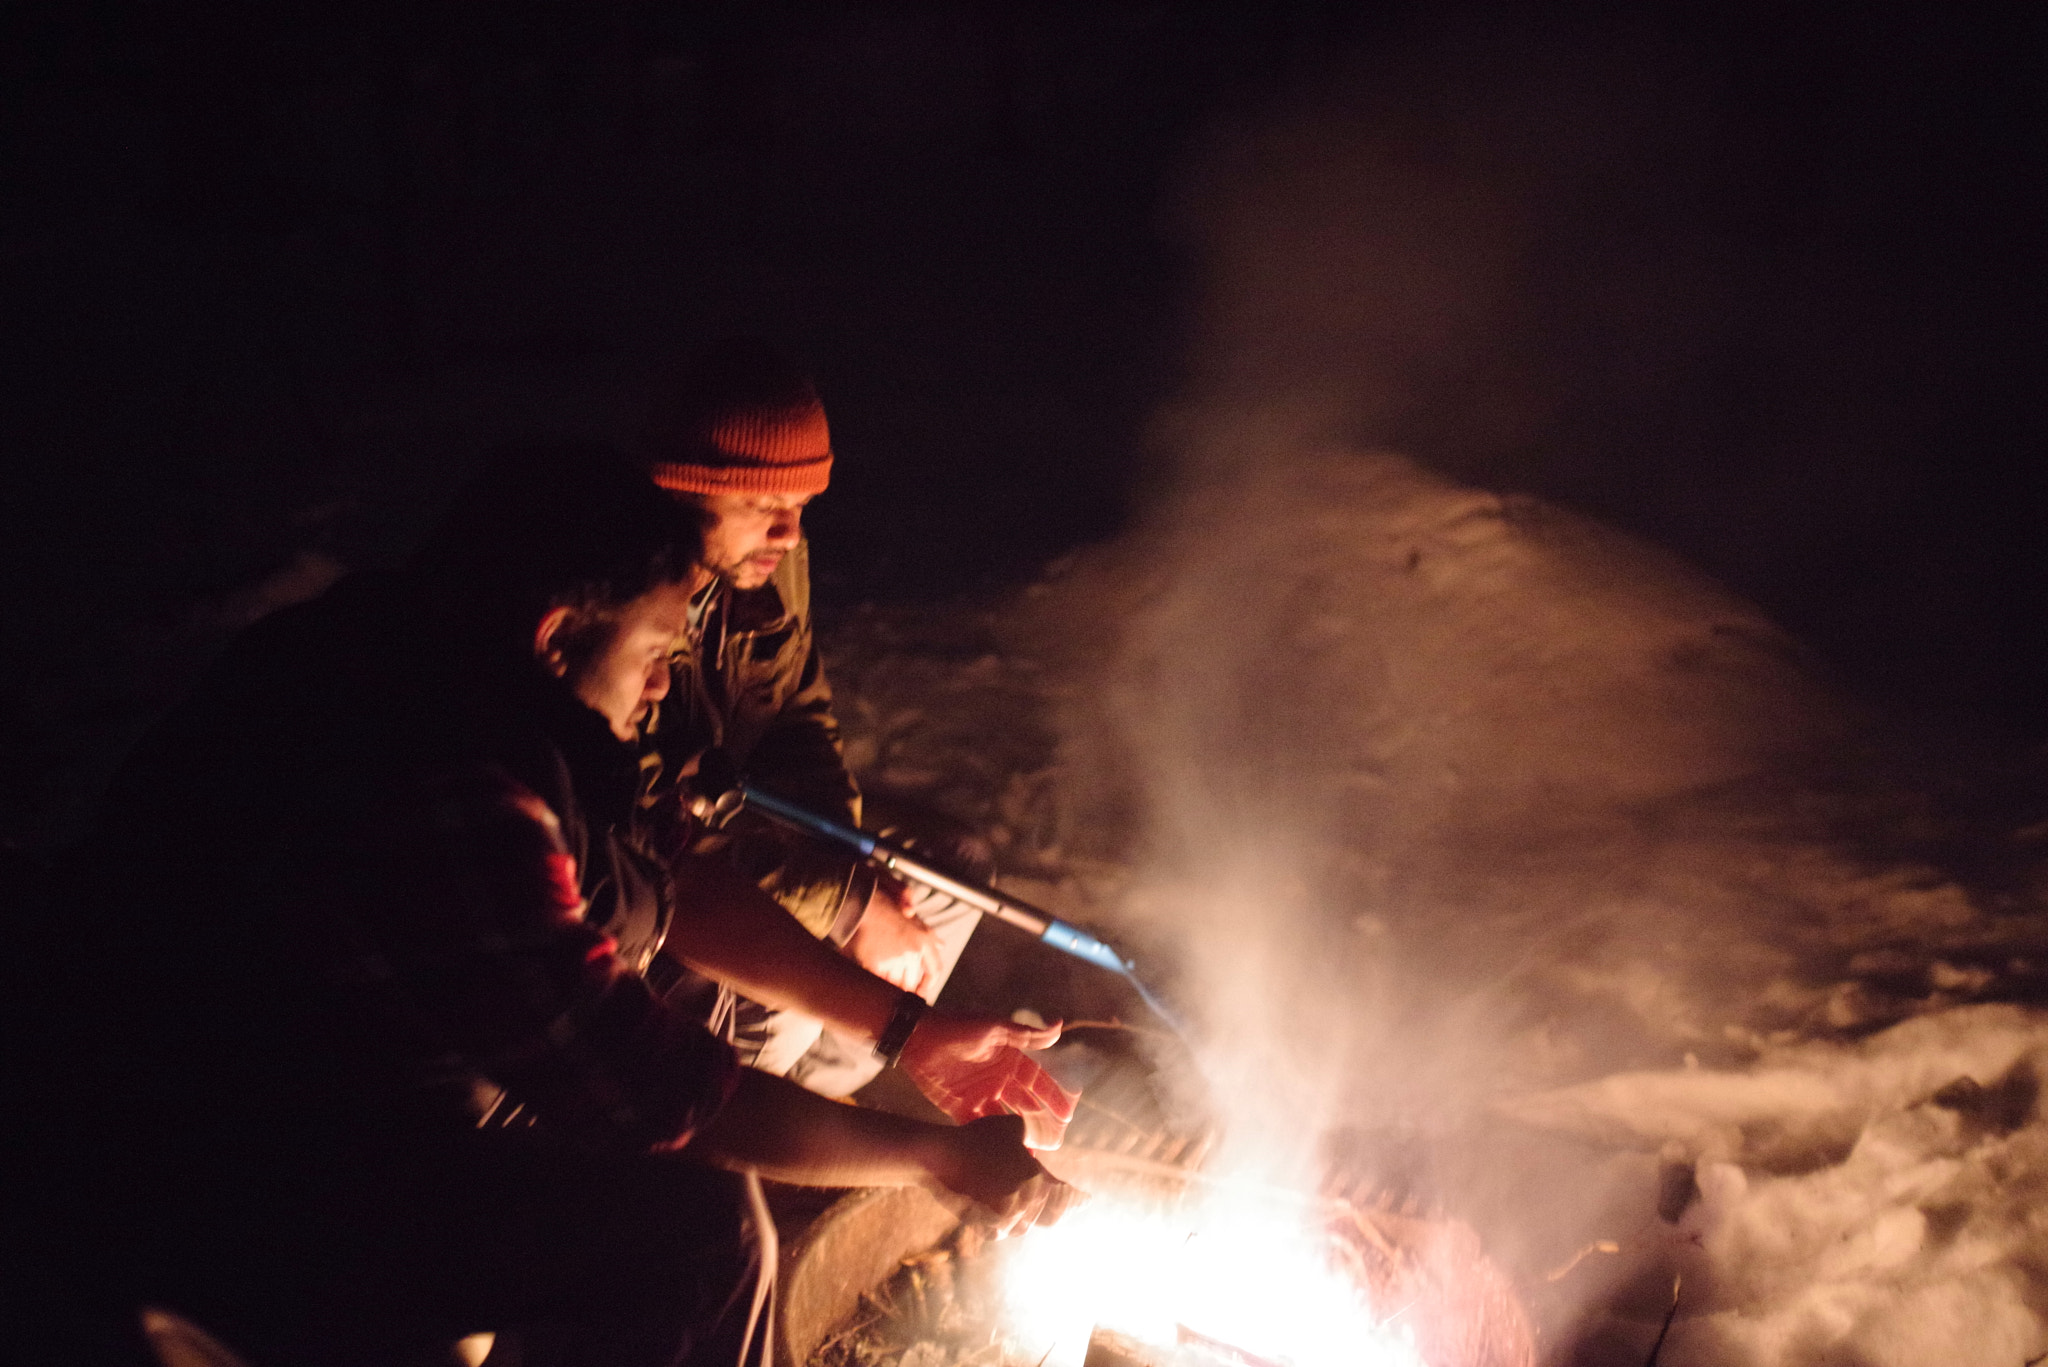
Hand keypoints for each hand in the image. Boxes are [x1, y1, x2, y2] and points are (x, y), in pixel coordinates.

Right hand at [846, 879, 942, 995]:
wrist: (863, 903)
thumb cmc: (886, 908)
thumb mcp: (913, 918)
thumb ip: (929, 935)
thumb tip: (942, 946)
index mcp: (923, 941)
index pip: (934, 970)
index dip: (929, 983)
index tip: (922, 990)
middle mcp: (912, 952)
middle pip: (912, 980)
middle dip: (905, 985)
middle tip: (896, 986)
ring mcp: (893, 959)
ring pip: (894, 983)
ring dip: (889, 983)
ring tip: (880, 978)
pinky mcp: (874, 964)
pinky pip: (878, 981)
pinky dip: (875, 982)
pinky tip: (870, 979)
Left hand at [899, 1010, 1077, 1148]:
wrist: (917, 1037)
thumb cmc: (958, 1027)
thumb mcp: (994, 1027)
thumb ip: (1026, 1034)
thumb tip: (1060, 1025)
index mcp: (1008, 1059)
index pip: (1037, 1081)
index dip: (1052, 1097)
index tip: (1067, 1115)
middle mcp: (997, 1079)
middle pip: (1024, 1104)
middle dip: (1040, 1121)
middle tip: (1055, 1142)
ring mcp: (979, 1094)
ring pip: (1004, 1118)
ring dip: (1017, 1134)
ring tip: (1032, 1154)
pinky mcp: (959, 1105)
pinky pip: (978, 1125)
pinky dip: (989, 1138)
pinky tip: (999, 1153)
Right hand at [927, 1114, 1083, 1237]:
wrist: (944, 1157)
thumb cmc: (979, 1138)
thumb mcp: (1011, 1126)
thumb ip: (1029, 1135)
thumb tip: (1036, 1140)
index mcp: (1037, 1179)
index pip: (1065, 1194)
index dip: (1078, 1199)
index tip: (1087, 1201)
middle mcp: (1025, 1202)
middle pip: (1050, 1217)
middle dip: (1057, 1211)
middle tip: (1059, 1206)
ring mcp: (1004, 1217)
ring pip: (1024, 1226)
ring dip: (1027, 1218)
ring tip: (1027, 1210)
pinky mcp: (984, 1225)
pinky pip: (1000, 1231)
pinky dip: (1004, 1225)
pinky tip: (1003, 1218)